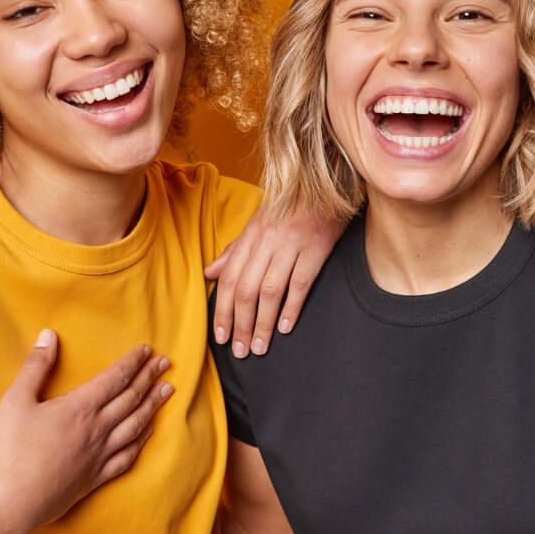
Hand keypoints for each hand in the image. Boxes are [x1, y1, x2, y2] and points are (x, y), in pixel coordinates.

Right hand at [0, 329, 171, 533]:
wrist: (11, 503)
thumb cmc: (10, 451)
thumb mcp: (15, 401)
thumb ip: (35, 366)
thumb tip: (48, 335)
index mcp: (80, 408)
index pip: (115, 378)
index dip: (132, 362)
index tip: (147, 350)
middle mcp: (97, 430)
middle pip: (131, 398)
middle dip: (149, 378)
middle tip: (165, 364)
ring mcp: (100, 456)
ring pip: (136, 425)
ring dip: (153, 405)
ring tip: (168, 391)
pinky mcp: (96, 478)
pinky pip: (128, 456)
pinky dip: (142, 440)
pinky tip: (148, 432)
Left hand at [204, 208, 344, 358]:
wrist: (325, 183)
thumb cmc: (290, 205)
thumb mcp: (258, 222)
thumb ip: (234, 250)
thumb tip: (209, 273)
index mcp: (251, 236)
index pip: (229, 278)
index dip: (222, 310)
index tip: (220, 336)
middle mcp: (267, 241)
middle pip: (246, 289)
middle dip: (240, 324)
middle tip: (239, 350)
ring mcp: (292, 245)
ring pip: (270, 290)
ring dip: (262, 323)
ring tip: (259, 346)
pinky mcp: (316, 249)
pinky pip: (300, 282)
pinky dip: (292, 307)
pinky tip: (285, 328)